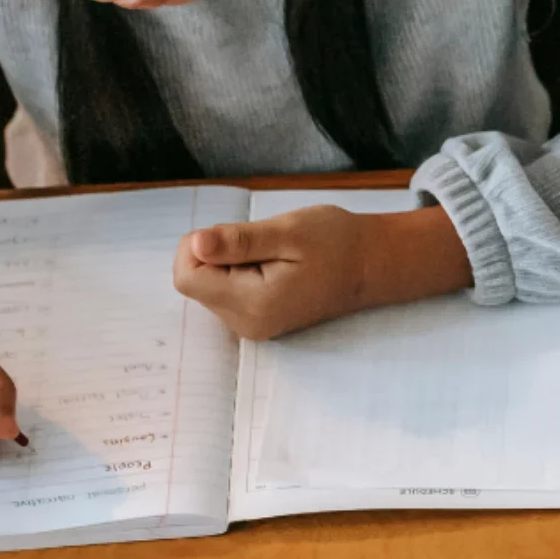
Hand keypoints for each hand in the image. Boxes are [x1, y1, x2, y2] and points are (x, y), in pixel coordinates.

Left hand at [173, 205, 376, 339]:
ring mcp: (251, 326)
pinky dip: (240, 272)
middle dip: (217, 254)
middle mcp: (246, 324)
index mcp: (253, 303)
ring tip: (273, 255)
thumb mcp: (289, 232)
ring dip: (230, 262)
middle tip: (263, 244)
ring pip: (209, 286)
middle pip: (196, 282)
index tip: (235, 235)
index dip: (199, 246)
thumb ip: (239, 241)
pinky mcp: (256, 321)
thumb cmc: (337, 243)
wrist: (372, 265)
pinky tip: (273, 266)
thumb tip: (195, 244)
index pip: (186, 276)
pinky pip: (226, 292)